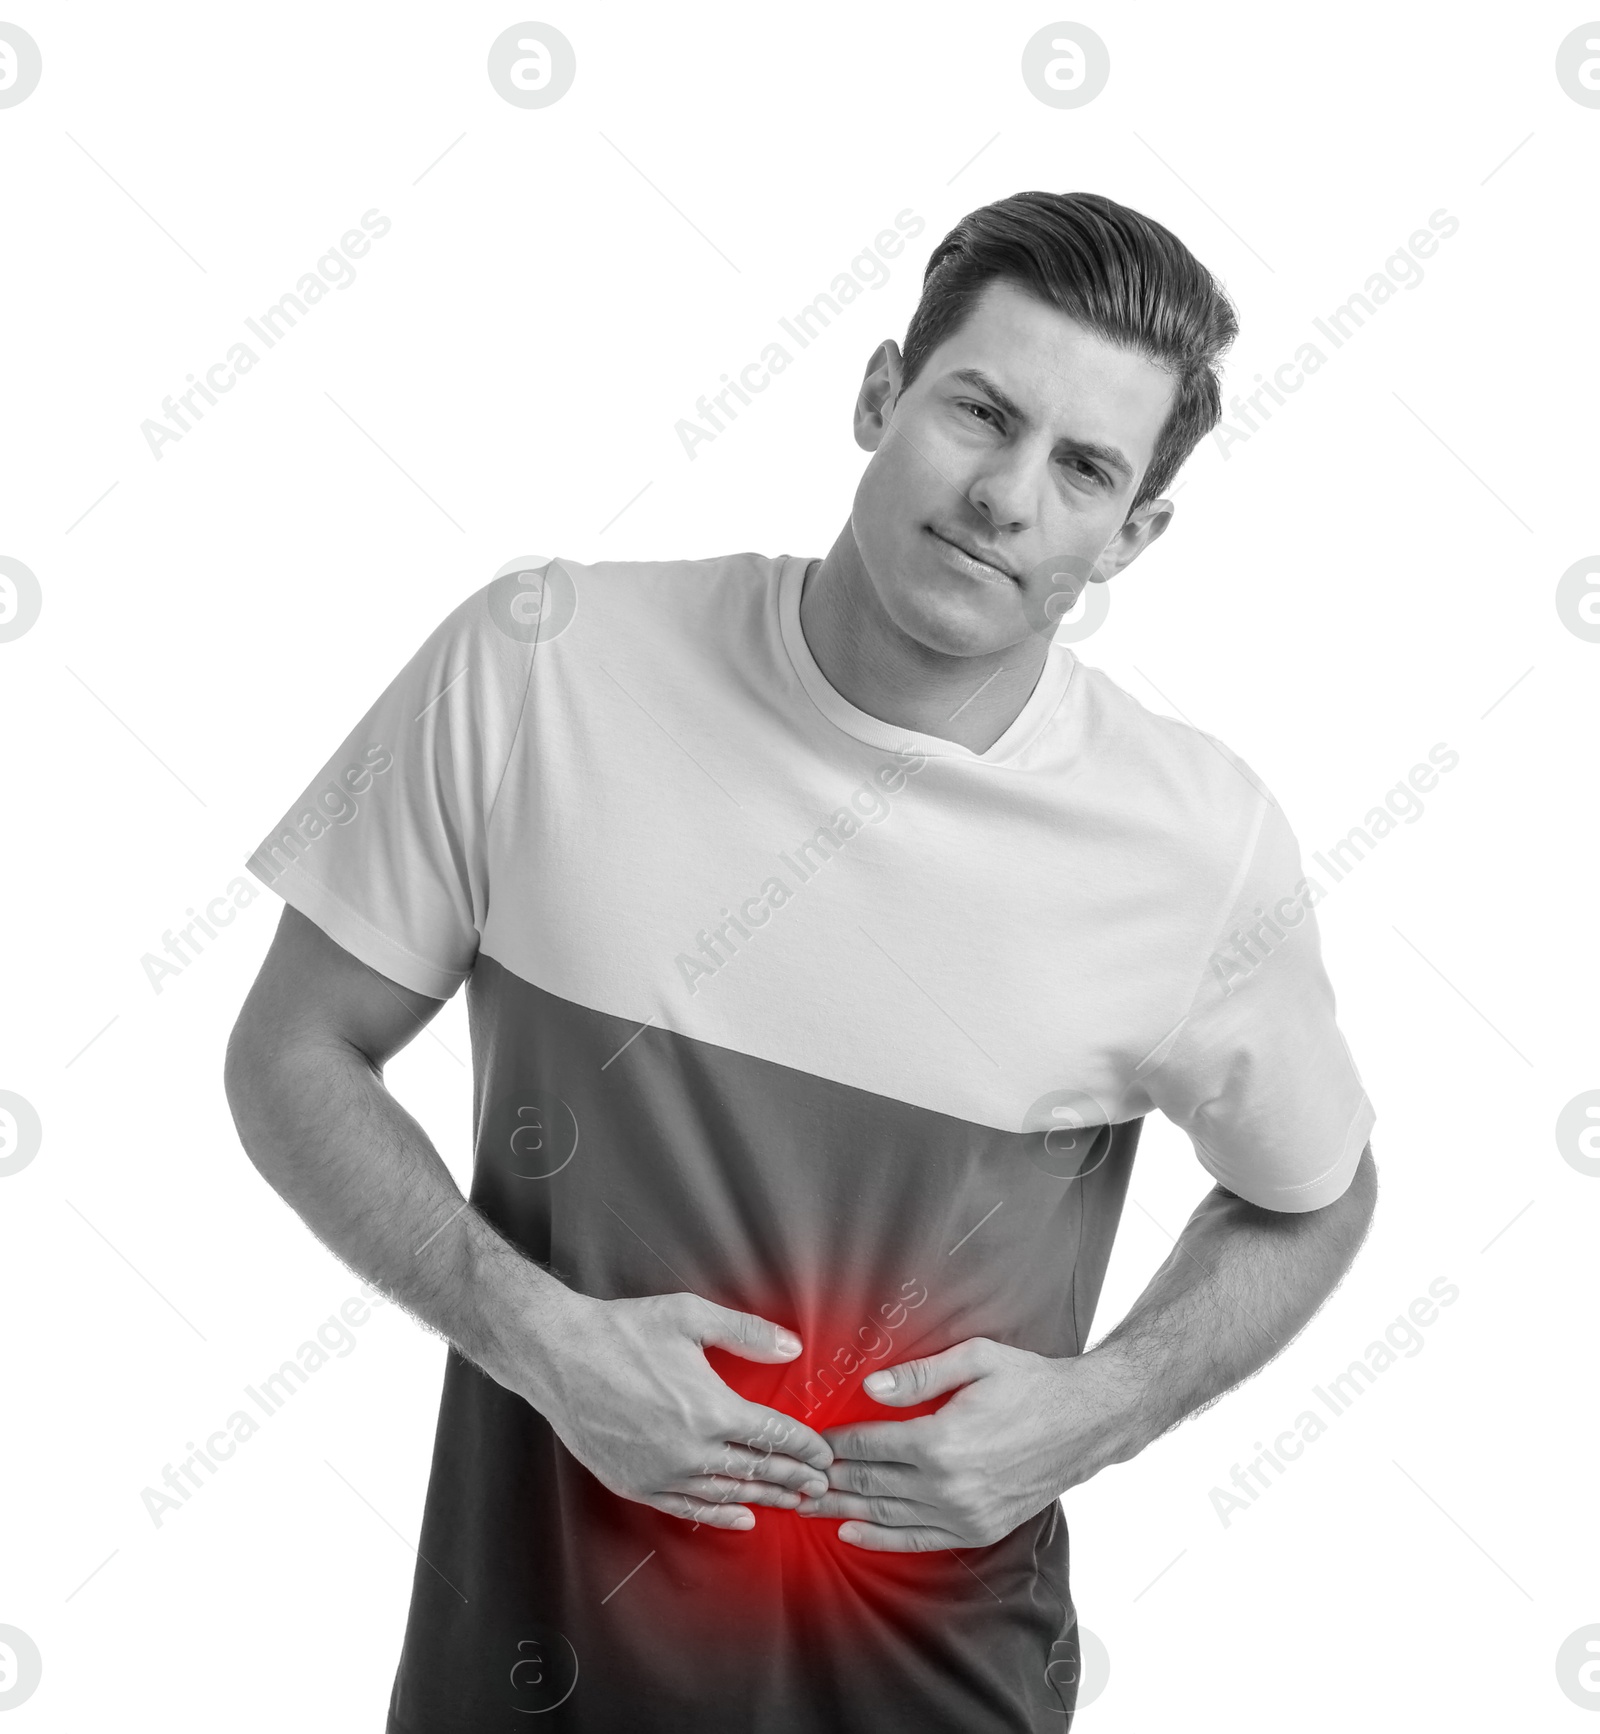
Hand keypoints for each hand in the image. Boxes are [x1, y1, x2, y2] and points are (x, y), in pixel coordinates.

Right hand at [524, 1290, 833, 1530]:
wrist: (558, 1356)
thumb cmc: (622, 1332)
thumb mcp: (690, 1317)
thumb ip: (746, 1334)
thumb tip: (792, 1348)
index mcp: (711, 1409)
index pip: (772, 1435)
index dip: (803, 1447)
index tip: (824, 1454)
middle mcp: (691, 1450)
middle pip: (756, 1470)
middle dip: (793, 1479)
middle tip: (820, 1486)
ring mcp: (662, 1473)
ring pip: (727, 1494)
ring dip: (764, 1498)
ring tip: (793, 1503)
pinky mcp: (636, 1484)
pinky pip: (688, 1508)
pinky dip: (720, 1515)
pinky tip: (742, 1518)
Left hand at [796, 1337, 1135, 1551]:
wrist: (1086, 1423)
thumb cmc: (1031, 1384)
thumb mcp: (977, 1360)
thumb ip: (919, 1376)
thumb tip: (870, 1387)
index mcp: (941, 1440)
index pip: (866, 1444)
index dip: (830, 1441)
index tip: (803, 1437)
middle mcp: (947, 1485)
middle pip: (867, 1483)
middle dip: (824, 1479)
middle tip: (786, 1477)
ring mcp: (963, 1513)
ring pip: (884, 1514)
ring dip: (840, 1509)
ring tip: (802, 1506)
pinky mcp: (977, 1529)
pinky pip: (916, 1539)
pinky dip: (879, 1538)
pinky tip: (850, 1531)